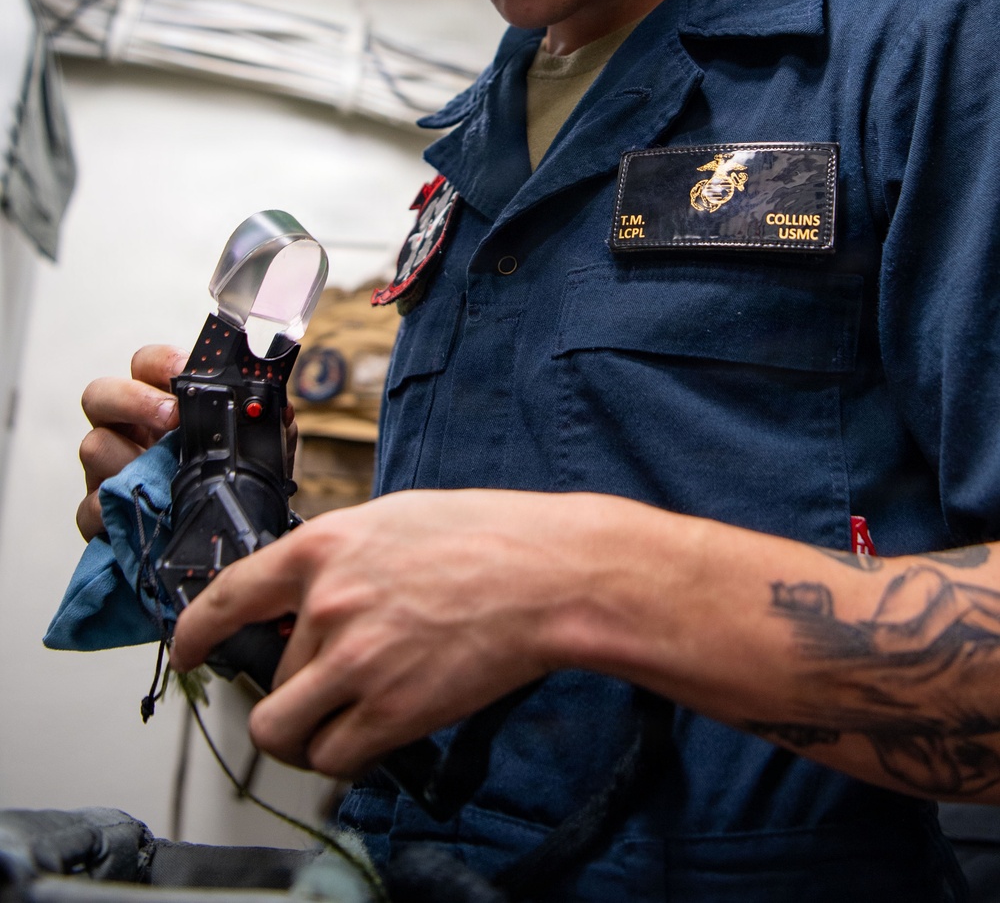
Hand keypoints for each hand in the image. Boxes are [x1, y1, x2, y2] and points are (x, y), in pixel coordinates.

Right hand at [77, 343, 298, 541]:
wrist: (216, 539)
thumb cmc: (227, 484)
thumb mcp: (256, 453)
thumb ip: (268, 429)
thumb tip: (281, 412)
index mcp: (162, 404)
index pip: (146, 364)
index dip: (161, 363)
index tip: (185, 373)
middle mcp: (128, 429)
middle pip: (101, 394)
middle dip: (134, 399)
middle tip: (171, 416)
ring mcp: (108, 469)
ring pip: (93, 445)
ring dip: (126, 455)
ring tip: (160, 471)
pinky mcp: (100, 513)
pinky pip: (89, 505)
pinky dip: (113, 507)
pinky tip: (141, 511)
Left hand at [170, 488, 587, 777]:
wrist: (546, 574)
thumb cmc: (485, 537)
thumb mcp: (392, 519)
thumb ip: (340, 558)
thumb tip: (310, 597)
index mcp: (323, 548)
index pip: (228, 597)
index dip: (194, 634)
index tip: (187, 653)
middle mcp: (327, 605)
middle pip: (270, 678)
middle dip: (297, 688)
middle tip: (337, 684)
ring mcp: (355, 661)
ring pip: (284, 730)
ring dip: (308, 732)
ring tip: (343, 720)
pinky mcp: (390, 711)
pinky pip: (333, 758)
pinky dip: (344, 756)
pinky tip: (374, 735)